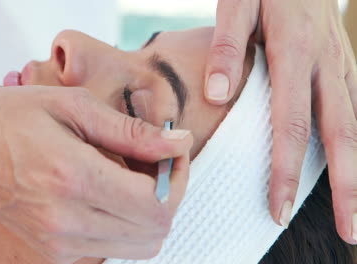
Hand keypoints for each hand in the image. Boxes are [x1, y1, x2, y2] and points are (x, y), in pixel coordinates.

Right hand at [0, 85, 191, 262]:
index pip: (157, 202)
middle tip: (158, 163)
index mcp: (73, 178)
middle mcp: (66, 222)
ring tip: (133, 178)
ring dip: (149, 214)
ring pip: (138, 247)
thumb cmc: (7, 117)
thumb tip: (178, 143)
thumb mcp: (72, 106)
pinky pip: (110, 248)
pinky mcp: (51, 252)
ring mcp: (57, 243)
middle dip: (169, 196)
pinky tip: (110, 195)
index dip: (177, 177)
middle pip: (154, 232)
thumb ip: (132, 131)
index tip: (173, 152)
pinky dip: (124, 226)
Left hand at [203, 0, 355, 243]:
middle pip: (342, 136)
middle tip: (349, 232)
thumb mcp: (238, 2)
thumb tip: (217, 94)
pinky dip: (354, 143)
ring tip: (355, 210)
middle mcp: (328, 65)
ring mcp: (342, 65)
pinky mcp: (345, 64)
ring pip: (355, 126)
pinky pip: (354, 109)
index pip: (292, 126)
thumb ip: (227, 46)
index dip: (287, 171)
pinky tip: (349, 165)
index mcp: (296, 54)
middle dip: (347, 189)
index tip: (279, 209)